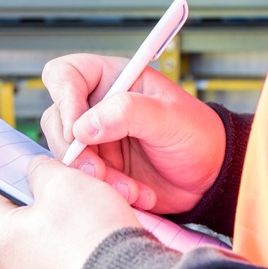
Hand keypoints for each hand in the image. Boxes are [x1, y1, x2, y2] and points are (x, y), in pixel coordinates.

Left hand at [0, 157, 140, 268]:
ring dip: (65, 246)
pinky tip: (102, 262)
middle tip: (70, 198)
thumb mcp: (66, 181)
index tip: (15, 169)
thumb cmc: (93, 239)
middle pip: (23, 232)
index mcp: (1, 241)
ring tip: (94, 232)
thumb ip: (43, 170)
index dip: (6, 177)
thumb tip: (35, 170)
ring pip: (47, 262)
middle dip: (45, 214)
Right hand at [40, 54, 224, 213]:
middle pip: (57, 121)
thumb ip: (128, 112)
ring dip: (96, 177)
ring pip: (66, 157)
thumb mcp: (170, 118)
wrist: (210, 177)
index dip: (63, 99)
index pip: (65, 75)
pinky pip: (84, 181)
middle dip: (76, 151)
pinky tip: (136, 193)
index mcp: (113, 80)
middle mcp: (97, 108)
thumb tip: (84, 125)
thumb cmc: (198, 136)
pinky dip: (107, 191)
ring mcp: (96, 140)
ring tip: (130, 187)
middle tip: (99, 170)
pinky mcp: (100, 168)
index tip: (78, 129)